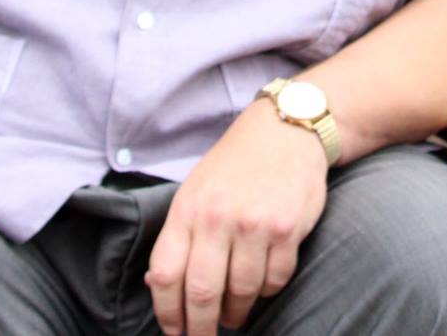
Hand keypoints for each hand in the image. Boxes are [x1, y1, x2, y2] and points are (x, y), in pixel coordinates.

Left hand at [147, 99, 329, 335]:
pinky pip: (276, 279)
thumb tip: (158, 287)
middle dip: (201, 328)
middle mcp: (218, 217)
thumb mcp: (195, 190)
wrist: (286, 130)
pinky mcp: (288, 229)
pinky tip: (262, 283)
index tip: (174, 332)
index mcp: (188, 209)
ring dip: (237, 311)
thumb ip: (178, 236)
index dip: (167, 313)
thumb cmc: (236, 165)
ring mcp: (255, 224)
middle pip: (202, 293)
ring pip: (242, 292)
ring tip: (235, 314)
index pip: (166, 275)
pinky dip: (268, 290)